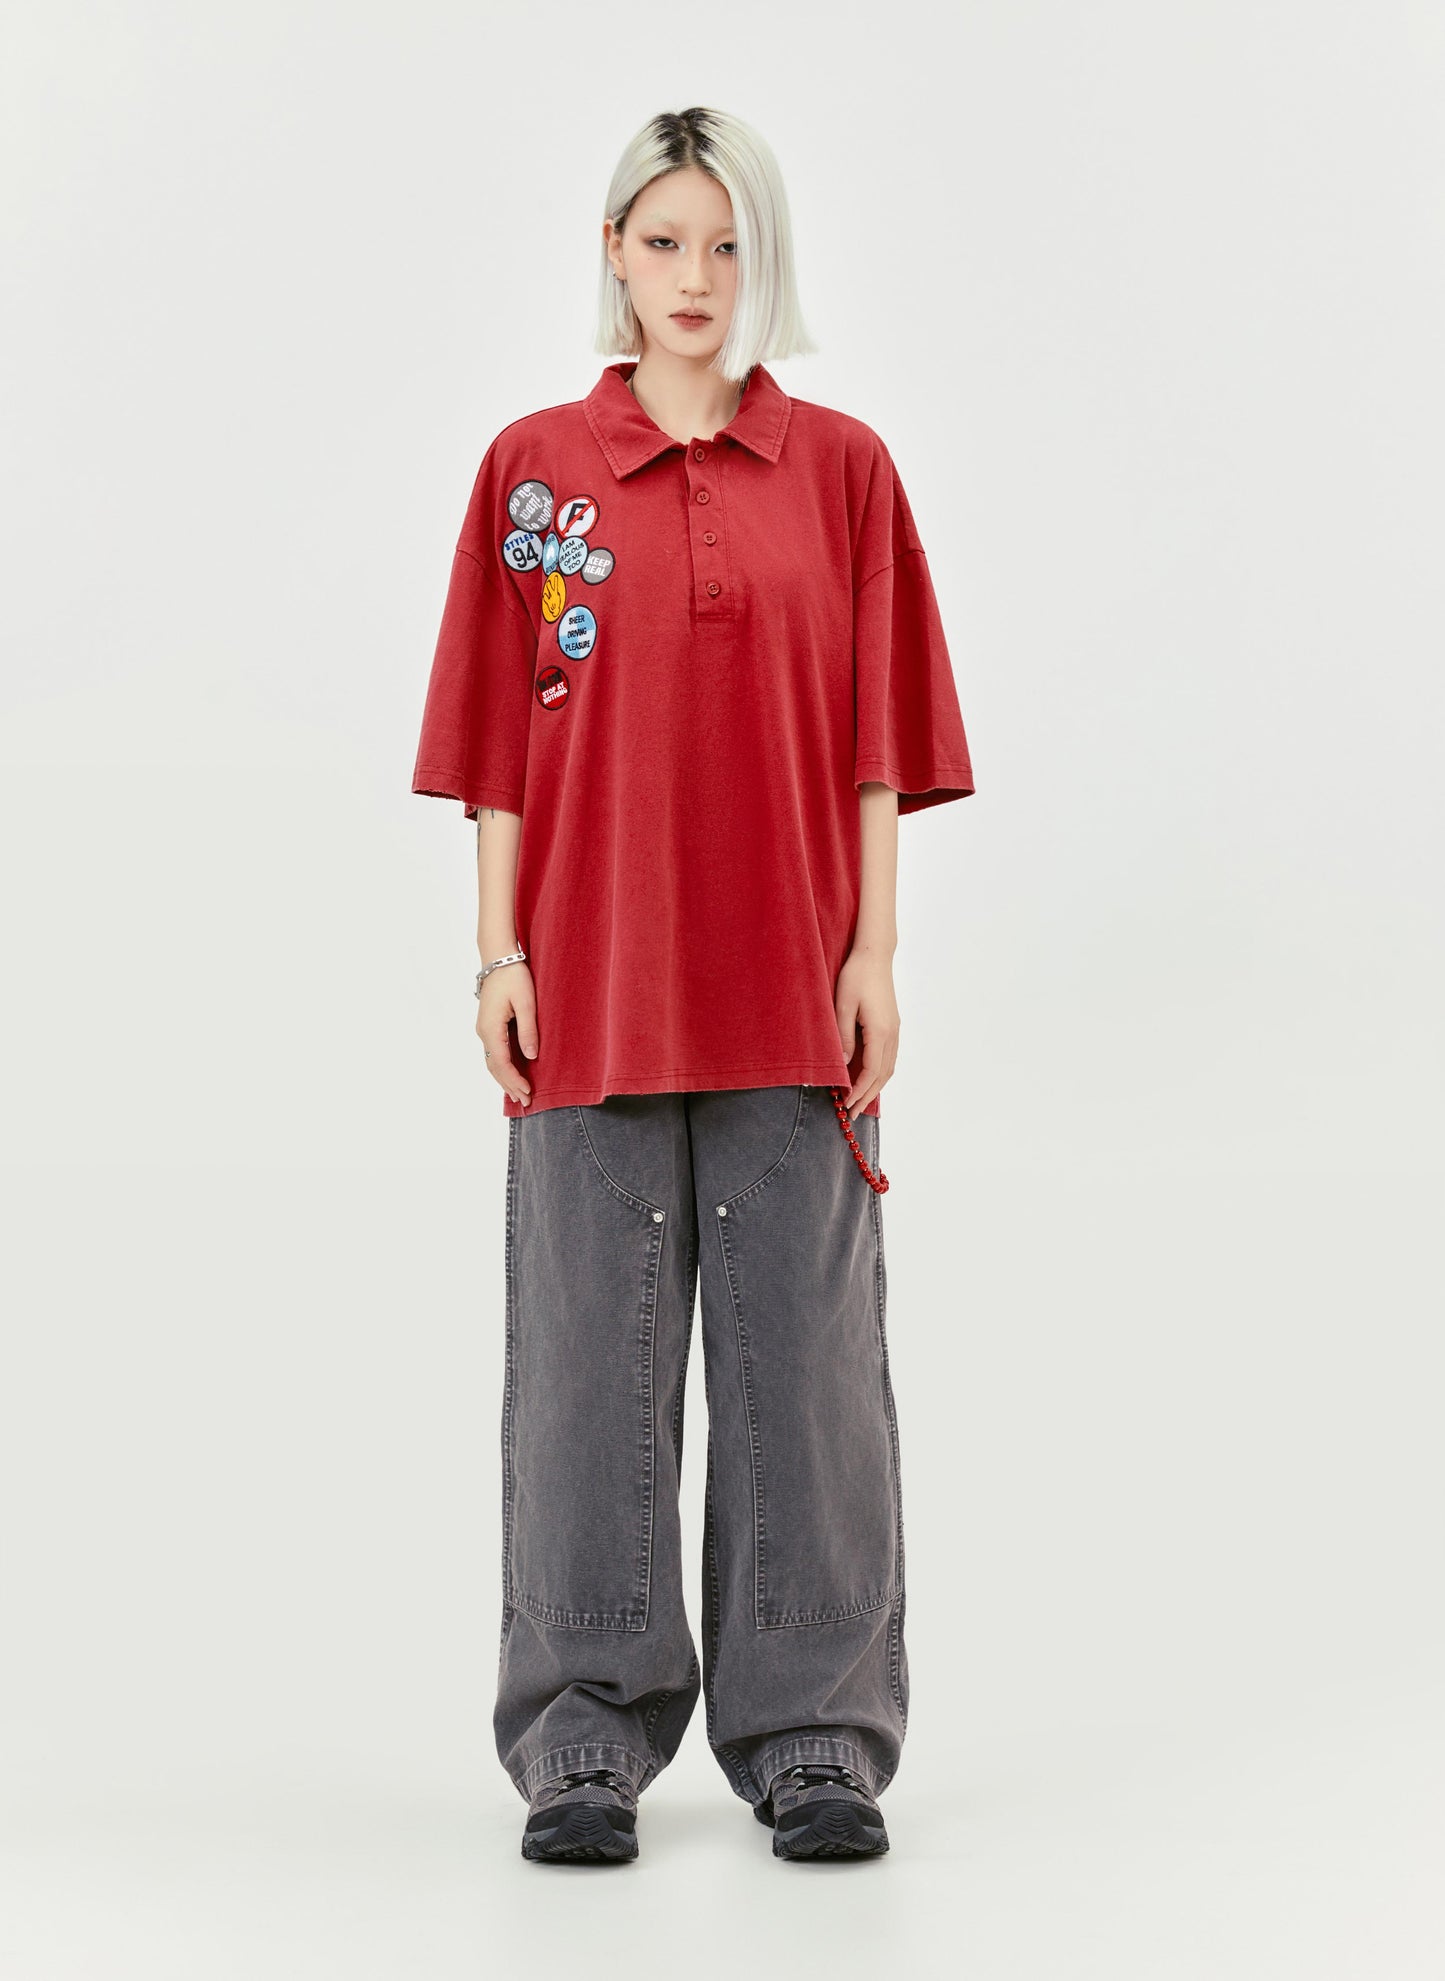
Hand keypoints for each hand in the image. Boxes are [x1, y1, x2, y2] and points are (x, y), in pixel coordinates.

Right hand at [476, 962, 537, 1104]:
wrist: (498, 958)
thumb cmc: (514, 977)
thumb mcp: (527, 1003)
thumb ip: (528, 1030)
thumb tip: (530, 1057)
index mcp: (491, 1028)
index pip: (502, 1063)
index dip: (515, 1080)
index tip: (528, 1093)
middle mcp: (483, 1032)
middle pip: (494, 1067)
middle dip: (509, 1085)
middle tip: (525, 1102)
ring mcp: (484, 1029)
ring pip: (492, 1061)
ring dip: (504, 1079)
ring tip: (518, 1095)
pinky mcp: (488, 1025)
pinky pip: (494, 1052)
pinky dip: (502, 1067)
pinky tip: (510, 1074)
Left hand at [835, 947, 898, 1118]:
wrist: (874, 955)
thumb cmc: (856, 976)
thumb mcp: (842, 1006)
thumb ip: (843, 1037)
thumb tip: (844, 1065)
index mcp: (881, 1031)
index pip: (871, 1071)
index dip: (859, 1090)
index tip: (846, 1105)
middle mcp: (892, 1033)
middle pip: (883, 1075)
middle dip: (867, 1095)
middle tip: (852, 1113)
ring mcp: (895, 1030)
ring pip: (889, 1068)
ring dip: (875, 1086)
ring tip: (860, 1101)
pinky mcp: (892, 1025)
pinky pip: (889, 1057)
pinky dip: (880, 1073)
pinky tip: (869, 1078)